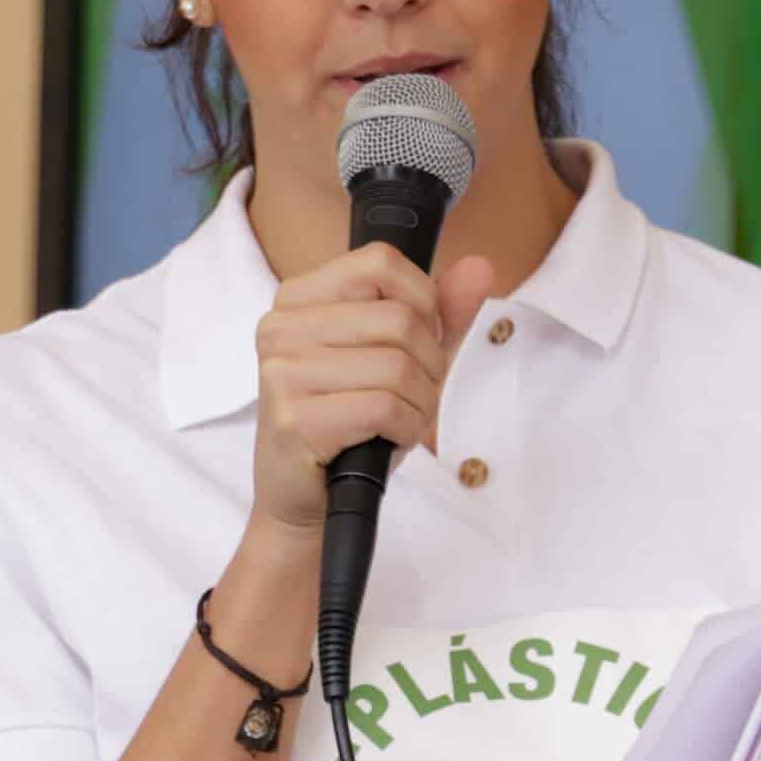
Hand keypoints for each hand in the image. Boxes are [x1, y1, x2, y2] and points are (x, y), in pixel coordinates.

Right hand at [249, 243, 494, 534]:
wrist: (305, 498)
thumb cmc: (351, 422)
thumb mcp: (398, 357)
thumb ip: (439, 312)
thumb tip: (480, 268)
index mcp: (299, 298)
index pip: (381, 262)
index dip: (423, 302)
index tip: (419, 340)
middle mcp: (281, 327)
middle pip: (399, 318)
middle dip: (429, 365)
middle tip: (414, 396)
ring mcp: (281, 372)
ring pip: (397, 366)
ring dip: (420, 403)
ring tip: (401, 421)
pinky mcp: (293, 419)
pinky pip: (384, 407)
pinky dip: (406, 427)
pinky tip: (388, 439)